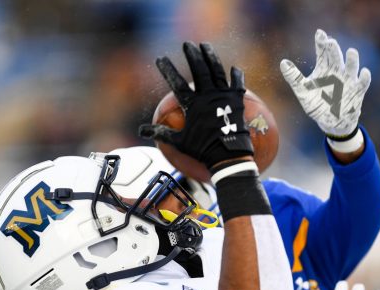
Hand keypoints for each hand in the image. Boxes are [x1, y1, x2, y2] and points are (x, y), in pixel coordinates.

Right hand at [139, 42, 253, 169]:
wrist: (228, 155)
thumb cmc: (202, 150)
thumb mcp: (179, 143)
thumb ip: (161, 134)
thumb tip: (142, 131)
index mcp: (193, 105)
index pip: (177, 83)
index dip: (168, 70)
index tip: (160, 59)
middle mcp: (208, 96)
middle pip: (199, 70)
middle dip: (192, 55)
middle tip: (187, 45)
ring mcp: (224, 96)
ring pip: (217, 71)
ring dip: (210, 57)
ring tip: (205, 46)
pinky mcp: (237, 101)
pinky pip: (236, 84)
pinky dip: (235, 76)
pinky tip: (234, 69)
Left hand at [280, 29, 370, 138]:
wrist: (331, 122)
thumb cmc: (317, 105)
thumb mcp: (303, 92)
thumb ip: (294, 77)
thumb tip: (283, 62)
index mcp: (324, 69)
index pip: (323, 52)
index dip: (321, 42)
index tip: (319, 33)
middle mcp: (337, 71)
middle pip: (336, 57)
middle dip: (334, 49)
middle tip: (330, 42)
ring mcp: (348, 80)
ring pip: (352, 66)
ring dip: (352, 59)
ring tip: (350, 52)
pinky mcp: (357, 91)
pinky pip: (363, 82)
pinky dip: (364, 77)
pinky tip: (363, 72)